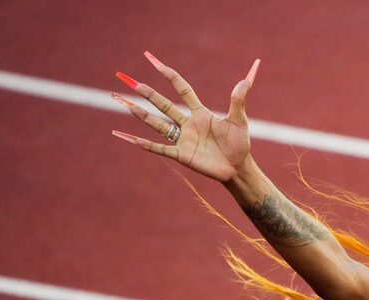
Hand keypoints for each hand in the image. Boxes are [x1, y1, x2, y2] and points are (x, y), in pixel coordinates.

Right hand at [111, 53, 259, 183]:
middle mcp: (188, 124)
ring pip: (157, 124)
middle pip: (164, 105)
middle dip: (147, 93)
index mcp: (200, 113)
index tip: (155, 62)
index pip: (182, 90)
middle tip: (130, 81)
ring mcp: (183, 140)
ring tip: (123, 103)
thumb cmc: (239, 144)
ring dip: (140, 114)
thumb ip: (239, 100)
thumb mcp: (239, 120)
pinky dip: (146, 144)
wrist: (238, 168)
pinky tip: (129, 137)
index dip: (169, 76)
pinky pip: (160, 148)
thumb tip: (246, 79)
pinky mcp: (182, 155)